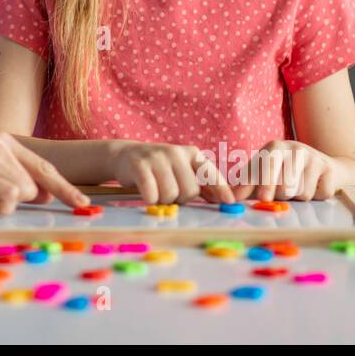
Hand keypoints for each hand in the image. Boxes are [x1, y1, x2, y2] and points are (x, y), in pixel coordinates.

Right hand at [109, 141, 234, 204]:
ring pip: (171, 194)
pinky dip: (150, 199)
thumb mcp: (182, 170)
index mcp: (192, 154)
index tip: (229, 203)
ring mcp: (157, 157)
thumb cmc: (159, 168)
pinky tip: (147, 193)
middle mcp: (176, 153)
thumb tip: (227, 200)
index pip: (210, 174)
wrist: (125, 155)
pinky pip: (152, 193)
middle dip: (181, 199)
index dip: (221, 189)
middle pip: (190, 191)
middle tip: (170, 192)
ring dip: (164, 200)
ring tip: (157, 190)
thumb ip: (202, 184)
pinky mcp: (140, 165)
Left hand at [228, 140, 354, 201]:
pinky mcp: (329, 170)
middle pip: (285, 186)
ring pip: (302, 193)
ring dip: (298, 197)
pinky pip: (319, 194)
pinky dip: (315, 196)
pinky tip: (314, 185)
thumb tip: (230, 198)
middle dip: (282, 196)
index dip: (265, 183)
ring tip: (298, 185)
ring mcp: (314, 158)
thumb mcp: (263, 171)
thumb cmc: (283, 170)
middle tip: (283, 191)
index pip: (267, 166)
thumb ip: (246, 184)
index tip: (263, 198)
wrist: (320, 163)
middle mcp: (295, 149)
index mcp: (274, 147)